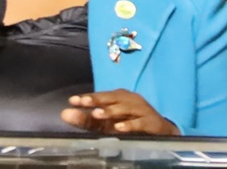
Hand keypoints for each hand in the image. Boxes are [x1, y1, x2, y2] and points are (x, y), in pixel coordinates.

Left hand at [61, 89, 179, 135]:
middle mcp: (129, 100)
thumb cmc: (130, 124)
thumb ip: (87, 119)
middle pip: (111, 98)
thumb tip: (64, 113)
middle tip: (82, 102)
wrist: (162, 132)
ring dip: (111, 111)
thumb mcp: (108, 123)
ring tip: (97, 114)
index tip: (72, 101)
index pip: (100, 96)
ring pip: (124, 109)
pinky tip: (119, 128)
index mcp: (118, 97)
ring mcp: (141, 110)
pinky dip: (129, 125)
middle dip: (96, 100)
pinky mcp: (152, 122)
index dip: (86, 98)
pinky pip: (139, 123)